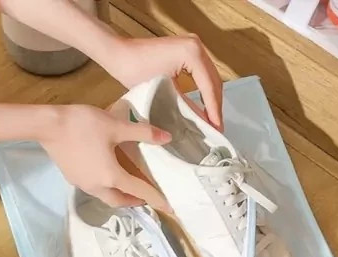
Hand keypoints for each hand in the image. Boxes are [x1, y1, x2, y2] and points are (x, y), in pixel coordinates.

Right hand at [40, 104, 172, 209]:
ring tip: (128, 186)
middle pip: (120, 201)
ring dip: (120, 196)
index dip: (156, 199)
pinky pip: (95, 189)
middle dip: (135, 201)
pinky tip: (107, 175)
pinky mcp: (73, 178)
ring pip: (106, 197)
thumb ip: (143, 133)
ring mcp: (83, 184)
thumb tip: (167, 138)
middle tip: (146, 196)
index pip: (139, 192)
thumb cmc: (83, 125)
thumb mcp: (116, 126)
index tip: (170, 209)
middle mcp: (98, 186)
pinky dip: (107, 188)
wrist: (47, 124)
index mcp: (112, 177)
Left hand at [102, 35, 223, 131]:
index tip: (217, 128)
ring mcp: (194, 46)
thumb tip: (203, 122)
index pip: (209, 86)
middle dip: (216, 105)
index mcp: (192, 53)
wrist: (120, 54)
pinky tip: (206, 107)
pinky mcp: (189, 50)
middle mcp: (196, 46)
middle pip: (214, 81)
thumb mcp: (163, 92)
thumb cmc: (135, 70)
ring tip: (213, 120)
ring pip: (211, 78)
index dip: (214, 109)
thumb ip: (186, 106)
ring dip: (212, 99)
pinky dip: (206, 91)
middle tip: (217, 127)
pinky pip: (203, 74)